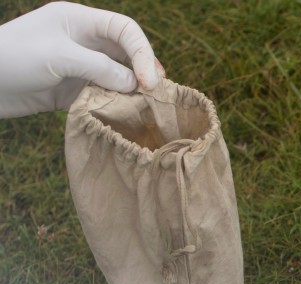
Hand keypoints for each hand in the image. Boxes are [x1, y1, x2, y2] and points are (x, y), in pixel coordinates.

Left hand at [0, 2, 162, 117]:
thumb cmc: (14, 58)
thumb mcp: (59, 57)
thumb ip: (100, 68)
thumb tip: (134, 84)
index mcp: (79, 21)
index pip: (125, 30)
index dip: (142, 52)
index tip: (148, 80)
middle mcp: (84, 41)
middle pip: (127, 53)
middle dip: (144, 71)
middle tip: (157, 93)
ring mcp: (79, 66)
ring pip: (118, 76)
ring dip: (132, 91)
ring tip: (145, 106)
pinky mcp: (73, 90)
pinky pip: (104, 96)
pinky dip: (115, 105)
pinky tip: (123, 114)